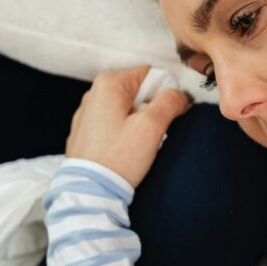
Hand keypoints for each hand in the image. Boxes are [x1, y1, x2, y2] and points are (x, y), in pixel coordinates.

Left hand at [66, 66, 192, 187]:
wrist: (90, 192)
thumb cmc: (118, 158)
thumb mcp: (151, 126)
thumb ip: (170, 102)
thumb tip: (181, 95)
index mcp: (108, 84)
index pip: (150, 74)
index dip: (166, 92)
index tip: (168, 115)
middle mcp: (94, 94)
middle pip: (138, 91)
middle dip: (151, 109)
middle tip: (153, 133)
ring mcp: (87, 114)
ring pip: (127, 109)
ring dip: (139, 123)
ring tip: (138, 145)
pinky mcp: (85, 133)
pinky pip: (113, 123)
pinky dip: (124, 133)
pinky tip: (124, 151)